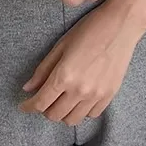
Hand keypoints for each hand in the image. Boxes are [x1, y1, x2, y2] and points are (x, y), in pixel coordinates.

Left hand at [20, 0, 145, 124]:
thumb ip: (43, 70)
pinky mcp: (110, 95)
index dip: (28, 107)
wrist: (121, 25)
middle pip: (54, 115)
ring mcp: (96, 95)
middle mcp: (80, 90)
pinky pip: (91, 115)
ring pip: (72, 120)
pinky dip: (81, 111)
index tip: (24, 106)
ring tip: (61, 99)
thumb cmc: (89, 29)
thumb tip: (28, 88)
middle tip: (44, 98)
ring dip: (62, 113)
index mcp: (64, 76)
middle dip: (44, 109)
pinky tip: (79, 98)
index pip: (40, 103)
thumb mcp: (61, 45)